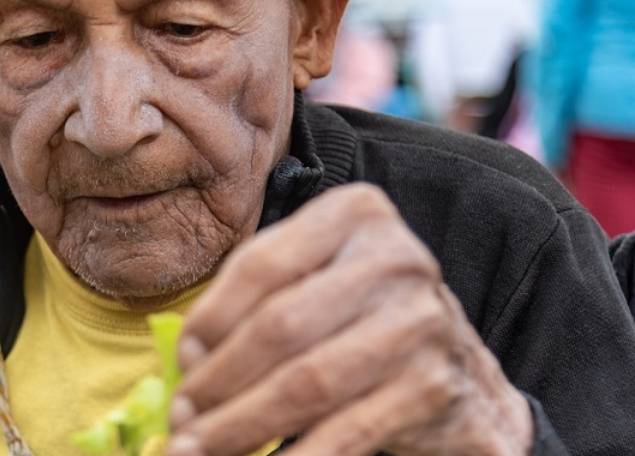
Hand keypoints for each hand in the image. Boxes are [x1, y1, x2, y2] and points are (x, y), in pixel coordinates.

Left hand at [167, 184, 532, 455]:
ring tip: (198, 449)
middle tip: (182, 418)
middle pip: (280, 326)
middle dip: (218, 379)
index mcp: (355, 216)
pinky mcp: (432, 389)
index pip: (262, 264)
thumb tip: (188, 356)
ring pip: (306, 383)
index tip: (182, 360)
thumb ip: (255, 299)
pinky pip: (344, 432)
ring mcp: (420, 324)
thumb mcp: (316, 281)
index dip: (211, 318)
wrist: (466, 381)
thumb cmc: (362, 320)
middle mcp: (395, 261)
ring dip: (240, 425)